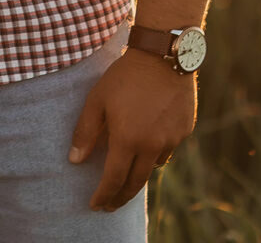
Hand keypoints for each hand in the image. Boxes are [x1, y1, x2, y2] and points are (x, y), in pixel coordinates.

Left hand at [68, 48, 196, 210]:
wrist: (163, 55)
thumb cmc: (124, 75)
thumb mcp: (97, 100)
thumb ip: (86, 132)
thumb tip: (75, 160)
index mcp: (128, 139)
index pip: (114, 179)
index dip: (104, 195)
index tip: (95, 205)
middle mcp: (152, 145)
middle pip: (136, 182)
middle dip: (121, 196)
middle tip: (111, 204)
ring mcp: (172, 139)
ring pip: (154, 165)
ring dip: (140, 171)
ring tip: (128, 169)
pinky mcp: (185, 130)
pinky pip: (168, 148)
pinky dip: (156, 151)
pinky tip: (148, 141)